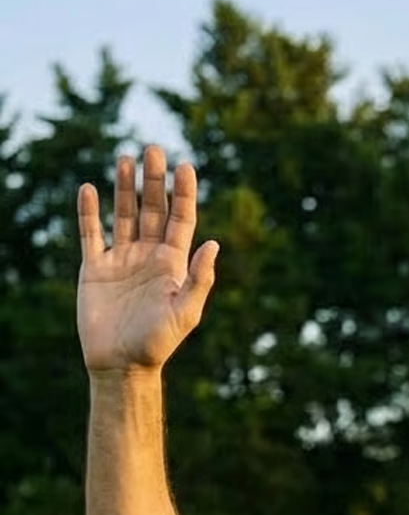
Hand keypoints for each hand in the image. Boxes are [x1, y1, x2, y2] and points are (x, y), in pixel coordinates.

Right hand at [77, 147, 217, 370]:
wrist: (121, 365)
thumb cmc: (157, 344)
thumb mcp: (185, 312)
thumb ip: (200, 279)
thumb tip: (214, 243)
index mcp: (172, 264)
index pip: (181, 219)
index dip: (184, 193)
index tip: (185, 166)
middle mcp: (148, 256)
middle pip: (152, 209)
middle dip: (153, 180)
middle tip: (153, 149)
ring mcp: (121, 260)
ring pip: (123, 215)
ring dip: (124, 187)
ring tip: (125, 158)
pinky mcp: (95, 268)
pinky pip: (90, 234)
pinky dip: (89, 212)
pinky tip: (89, 189)